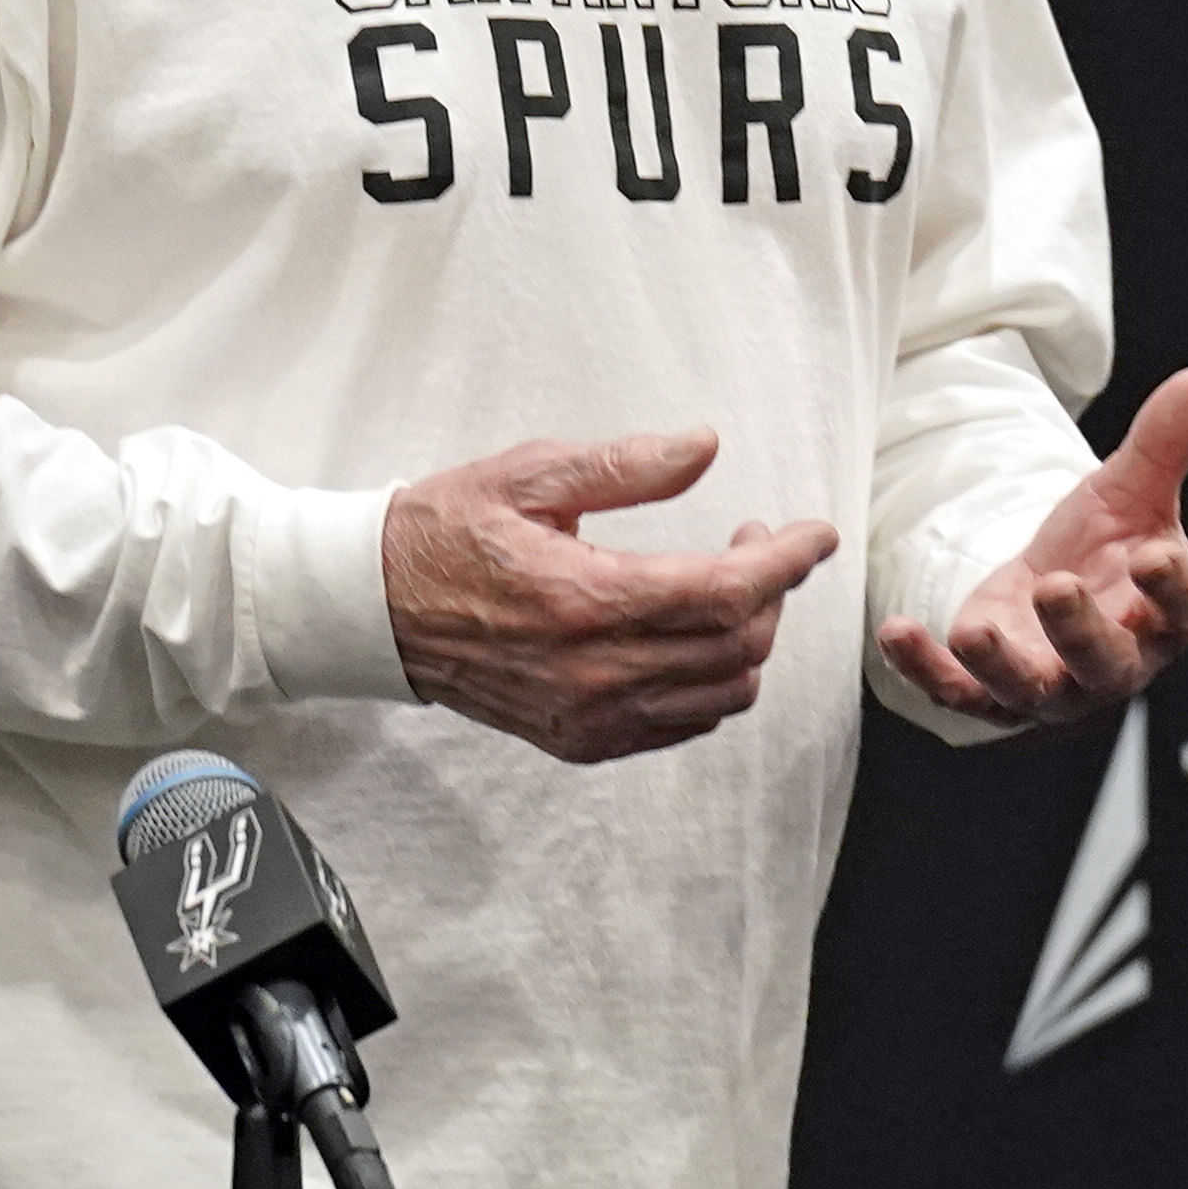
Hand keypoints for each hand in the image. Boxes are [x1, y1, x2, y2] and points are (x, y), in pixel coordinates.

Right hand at [381, 429, 839, 764]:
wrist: (374, 609)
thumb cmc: (446, 531)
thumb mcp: (529, 475)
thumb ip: (624, 466)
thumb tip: (704, 448)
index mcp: (585, 599)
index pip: (726, 591)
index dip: (786, 562)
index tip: (813, 534)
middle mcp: (594, 671)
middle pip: (737, 646)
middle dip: (772, 592)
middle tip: (756, 542)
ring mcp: (589, 715)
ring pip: (721, 694)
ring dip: (748, 640)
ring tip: (726, 588)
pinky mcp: (580, 740)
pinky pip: (682, 724)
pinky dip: (711, 683)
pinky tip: (693, 637)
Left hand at [879, 369, 1187, 727]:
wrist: (1054, 587)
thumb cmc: (1107, 544)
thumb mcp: (1130, 489)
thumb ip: (1161, 445)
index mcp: (1166, 615)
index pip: (1181, 608)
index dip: (1171, 586)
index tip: (1153, 556)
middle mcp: (1116, 663)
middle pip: (1105, 661)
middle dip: (1080, 630)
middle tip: (1055, 587)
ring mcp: (1053, 686)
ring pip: (1030, 689)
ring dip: (1000, 665)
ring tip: (972, 629)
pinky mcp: (993, 692)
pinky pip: (959, 693)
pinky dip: (925, 670)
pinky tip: (896, 632)